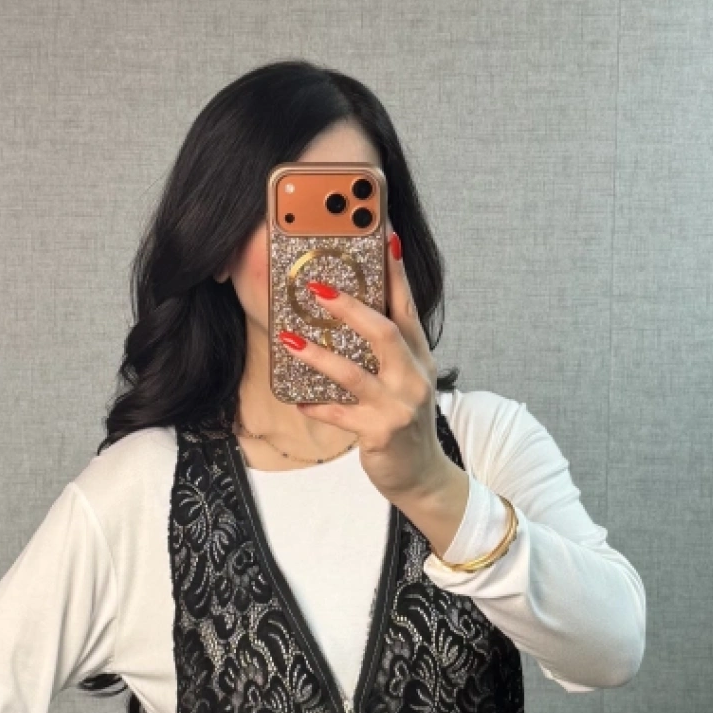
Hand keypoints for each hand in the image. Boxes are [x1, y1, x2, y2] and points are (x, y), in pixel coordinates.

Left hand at [288, 226, 460, 514]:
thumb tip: (351, 314)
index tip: (384, 238)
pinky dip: (318, 407)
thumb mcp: (405, 380)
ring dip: (319, 356)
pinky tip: (298, 401)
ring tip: (289, 340)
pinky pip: (341, 416)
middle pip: (385, 331)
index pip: (408, 306)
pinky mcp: (380, 433)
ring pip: (355, 373)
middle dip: (350, 308)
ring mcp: (398, 406)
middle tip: (317, 288)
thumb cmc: (405, 421)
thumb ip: (388, 350)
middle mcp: (413, 377)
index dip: (396, 273)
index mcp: (419, 357)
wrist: (422, 475)